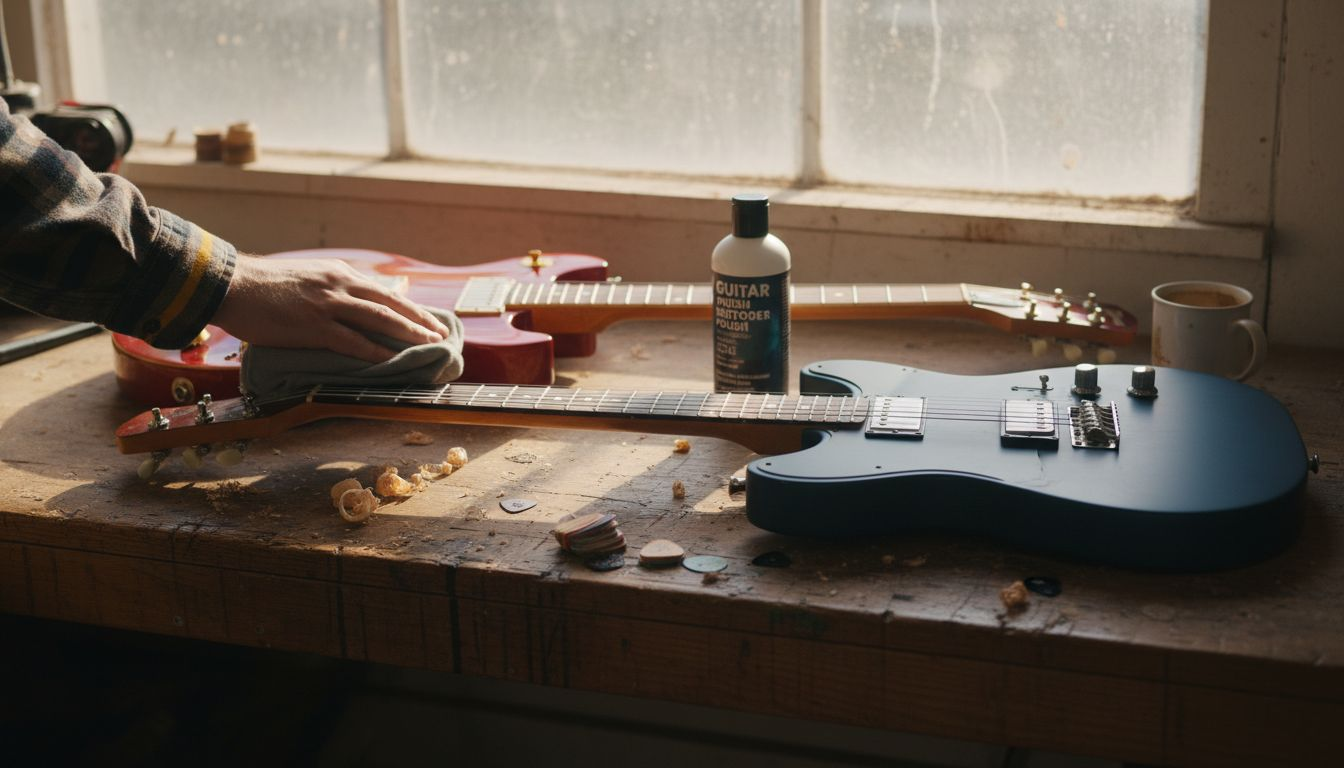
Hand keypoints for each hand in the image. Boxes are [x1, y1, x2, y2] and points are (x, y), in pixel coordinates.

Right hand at [211, 255, 451, 362]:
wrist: (231, 284)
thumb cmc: (265, 285)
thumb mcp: (309, 276)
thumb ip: (337, 286)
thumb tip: (355, 296)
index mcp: (339, 273)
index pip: (384, 290)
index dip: (411, 306)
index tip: (430, 318)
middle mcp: (340, 284)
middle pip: (391, 303)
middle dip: (420, 319)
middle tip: (442, 334)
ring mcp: (328, 304)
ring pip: (380, 319)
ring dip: (409, 333)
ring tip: (430, 345)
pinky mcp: (313, 325)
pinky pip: (353, 341)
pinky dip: (377, 351)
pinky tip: (393, 360)